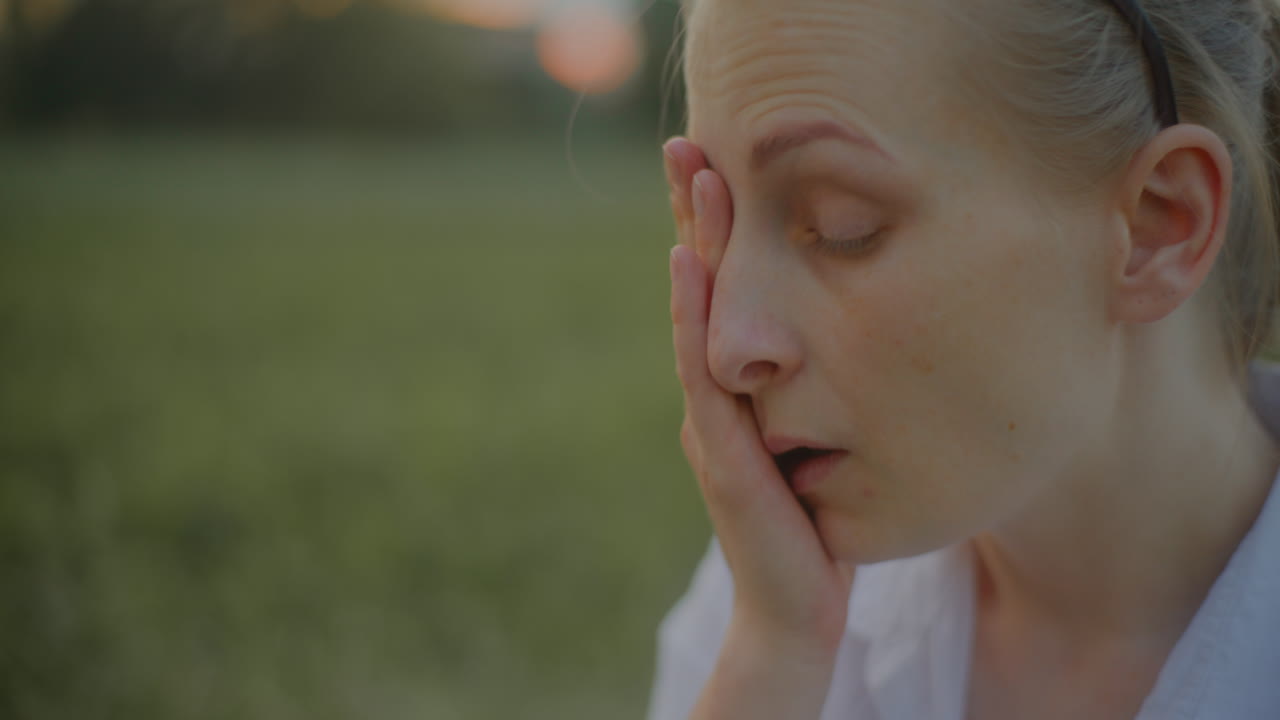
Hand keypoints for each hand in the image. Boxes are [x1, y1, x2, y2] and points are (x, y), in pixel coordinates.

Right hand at [664, 138, 854, 710]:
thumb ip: (811, 398)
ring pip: (696, 318)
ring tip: (694, 179)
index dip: (713, 234)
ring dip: (692, 245)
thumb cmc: (816, 530)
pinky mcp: (719, 454)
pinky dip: (693, 315)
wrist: (799, 611)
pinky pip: (704, 373)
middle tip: (684, 145)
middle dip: (691, 218)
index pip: (723, 297)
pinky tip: (688, 266)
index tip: (715, 165)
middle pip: (699, 290)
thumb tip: (847, 344)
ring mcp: (710, 422)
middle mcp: (714, 396)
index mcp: (738, 390)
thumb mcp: (820, 445)